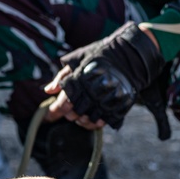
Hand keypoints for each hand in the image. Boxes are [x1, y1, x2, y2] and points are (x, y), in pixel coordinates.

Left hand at [49, 23, 163, 129]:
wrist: (132, 56)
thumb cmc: (102, 55)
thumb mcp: (79, 59)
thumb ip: (62, 76)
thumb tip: (47, 90)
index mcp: (81, 80)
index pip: (63, 102)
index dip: (54, 111)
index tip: (49, 114)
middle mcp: (93, 92)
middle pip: (73, 114)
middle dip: (67, 113)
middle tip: (68, 109)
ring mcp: (106, 101)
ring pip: (86, 121)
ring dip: (80, 119)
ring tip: (80, 113)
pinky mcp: (117, 108)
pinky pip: (102, 123)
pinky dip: (94, 123)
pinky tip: (92, 116)